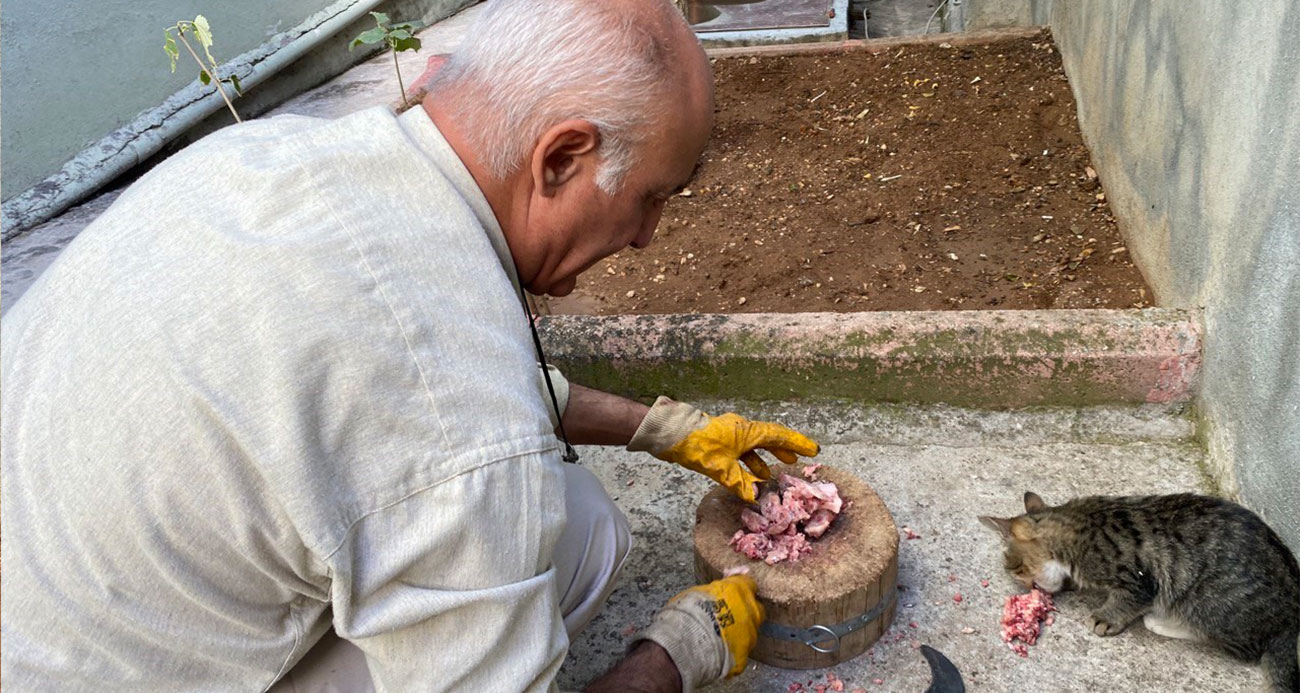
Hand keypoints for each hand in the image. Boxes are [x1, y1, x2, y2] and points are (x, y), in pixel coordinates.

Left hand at [627, 397, 819, 501]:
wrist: (670, 434)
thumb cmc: (698, 446)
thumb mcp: (722, 469)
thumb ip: (740, 484)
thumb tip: (756, 498)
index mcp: (748, 431)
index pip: (779, 436)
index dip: (797, 444)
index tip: (813, 450)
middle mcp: (741, 429)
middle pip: (768, 439)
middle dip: (783, 450)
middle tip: (797, 460)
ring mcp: (729, 434)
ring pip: (753, 446)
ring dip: (764, 459)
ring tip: (773, 472)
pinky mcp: (718, 442)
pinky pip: (740, 451)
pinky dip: (746, 463)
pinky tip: (746, 477)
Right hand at [634, 574, 764, 688]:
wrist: (686, 642)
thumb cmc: (686, 613)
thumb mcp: (697, 592)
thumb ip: (713, 593)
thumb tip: (712, 595)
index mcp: (737, 590)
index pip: (748, 582)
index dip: (740, 586)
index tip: (732, 587)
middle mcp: (749, 611)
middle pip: (755, 609)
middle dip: (745, 611)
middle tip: (729, 614)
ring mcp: (749, 635)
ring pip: (750, 632)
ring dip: (739, 633)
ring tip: (720, 637)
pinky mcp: (743, 656)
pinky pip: (740, 653)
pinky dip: (731, 653)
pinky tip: (718, 653)